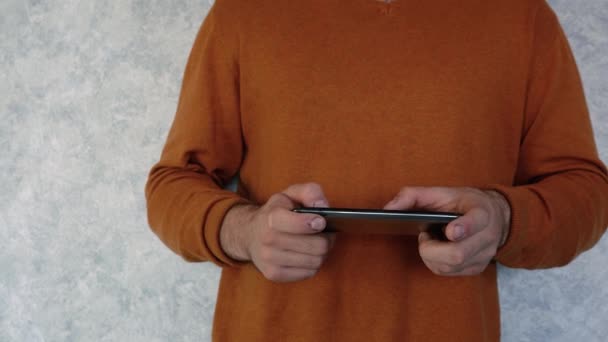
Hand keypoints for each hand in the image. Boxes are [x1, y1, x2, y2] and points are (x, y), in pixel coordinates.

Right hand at [220, 183, 335, 281]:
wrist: (249, 234)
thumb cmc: (276, 212)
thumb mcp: (290, 194)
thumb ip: (309, 192)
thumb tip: (322, 205)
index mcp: (272, 217)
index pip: (300, 224)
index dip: (316, 223)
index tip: (321, 222)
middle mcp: (268, 239)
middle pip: (317, 245)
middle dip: (326, 239)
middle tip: (326, 233)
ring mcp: (270, 259)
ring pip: (316, 261)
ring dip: (321, 253)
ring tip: (317, 243)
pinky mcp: (274, 274)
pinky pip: (309, 273)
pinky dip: (312, 264)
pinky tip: (306, 255)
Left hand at [384, 187, 510, 275]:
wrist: (495, 216)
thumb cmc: (462, 203)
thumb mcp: (441, 191)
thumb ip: (413, 195)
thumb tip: (387, 208)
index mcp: (482, 212)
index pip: (477, 221)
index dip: (464, 228)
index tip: (450, 231)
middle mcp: (487, 236)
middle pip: (457, 254)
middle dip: (431, 248)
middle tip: (426, 235)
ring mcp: (484, 255)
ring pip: (450, 267)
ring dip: (431, 256)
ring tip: (432, 239)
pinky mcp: (477, 268)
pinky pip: (449, 273)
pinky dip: (436, 262)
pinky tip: (437, 249)